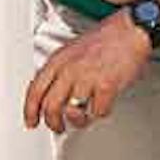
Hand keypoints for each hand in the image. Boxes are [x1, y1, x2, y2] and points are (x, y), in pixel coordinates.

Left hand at [22, 12, 152, 132]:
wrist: (130, 31)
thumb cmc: (105, 40)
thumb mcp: (71, 51)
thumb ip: (59, 72)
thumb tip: (51, 94)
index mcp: (58, 60)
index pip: (35, 90)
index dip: (30, 111)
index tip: (31, 121)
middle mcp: (69, 69)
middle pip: (50, 107)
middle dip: (53, 123)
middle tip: (58, 128)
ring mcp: (86, 78)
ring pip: (72, 113)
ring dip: (78, 121)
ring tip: (84, 117)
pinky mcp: (105, 86)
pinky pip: (97, 112)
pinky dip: (100, 113)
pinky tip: (102, 105)